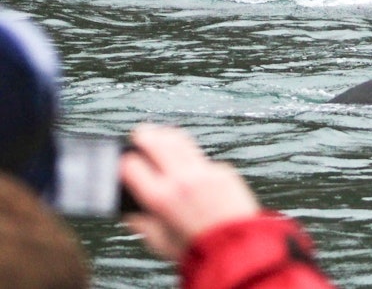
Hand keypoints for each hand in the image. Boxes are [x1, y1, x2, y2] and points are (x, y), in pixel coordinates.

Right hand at [120, 124, 260, 260]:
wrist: (237, 247)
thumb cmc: (196, 249)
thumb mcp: (159, 242)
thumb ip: (141, 224)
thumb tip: (129, 212)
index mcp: (160, 198)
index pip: (132, 166)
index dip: (125, 161)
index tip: (124, 161)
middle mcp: (181, 180)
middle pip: (157, 144)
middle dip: (144, 135)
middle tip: (139, 133)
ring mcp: (205, 172)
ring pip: (182, 142)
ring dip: (167, 134)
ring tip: (160, 133)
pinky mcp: (224, 171)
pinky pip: (204, 160)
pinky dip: (193, 159)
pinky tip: (188, 161)